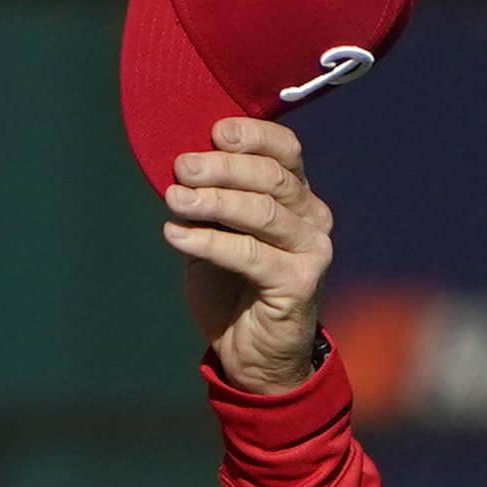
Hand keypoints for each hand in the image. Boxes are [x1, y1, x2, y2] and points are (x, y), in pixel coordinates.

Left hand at [162, 118, 334, 393]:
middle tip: (181, 166)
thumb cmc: (231, 288)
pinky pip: (250, 254)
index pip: (285, 151)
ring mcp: (311, 250)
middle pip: (272, 178)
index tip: (215, 131)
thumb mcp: (217, 233)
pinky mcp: (299, 283)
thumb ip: (210, 200)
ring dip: (213, 201)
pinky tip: (176, 235)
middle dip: (223, 168)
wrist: (252, 354)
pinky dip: (209, 242)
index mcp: (297, 196)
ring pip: (263, 212)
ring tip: (174, 199)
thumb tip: (179, 163)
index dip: (253, 136)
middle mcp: (312, 218)